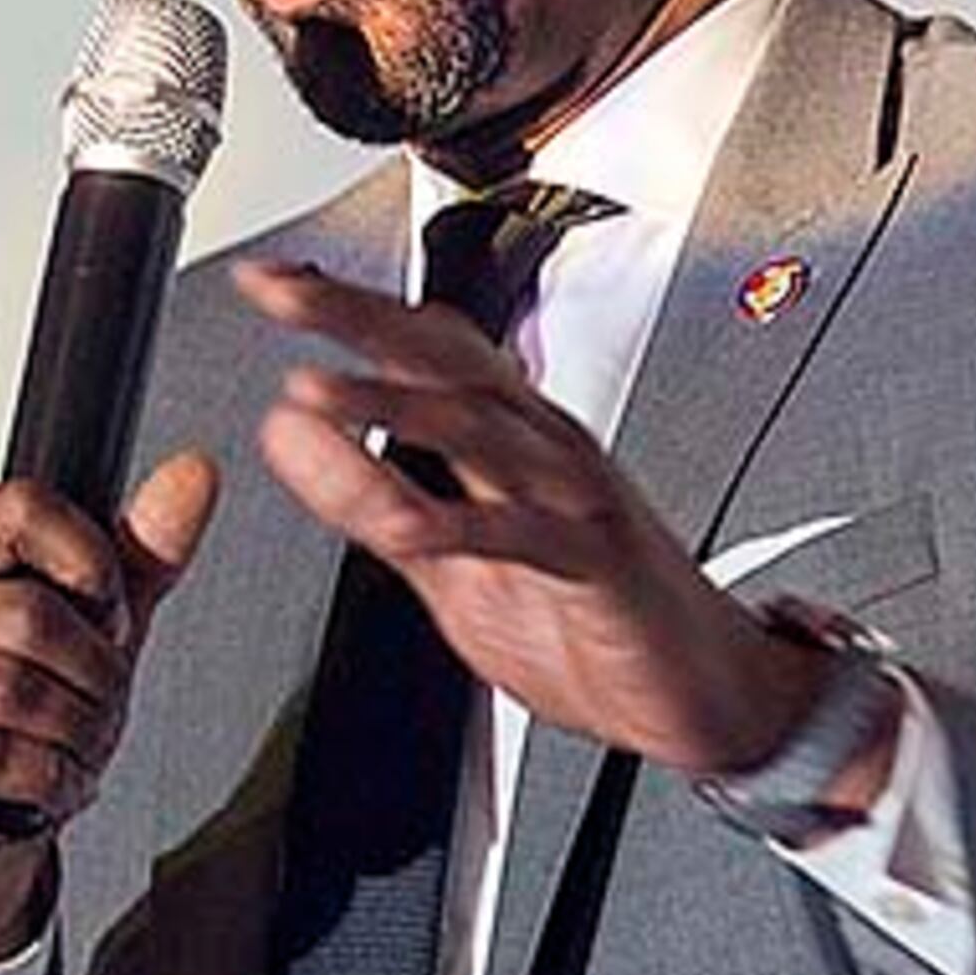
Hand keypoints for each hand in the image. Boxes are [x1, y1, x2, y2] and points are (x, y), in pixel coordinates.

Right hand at [0, 451, 218, 960]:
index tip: (105, 617)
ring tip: (76, 747)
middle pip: (25, 611)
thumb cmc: (15, 728)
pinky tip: (45, 784)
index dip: (92, 570)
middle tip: (100, 705)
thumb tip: (192, 477)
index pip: (19, 509)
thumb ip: (139, 553)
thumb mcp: (91, 629)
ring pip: (7, 687)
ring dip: (72, 731)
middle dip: (94, 673)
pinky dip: (40, 776)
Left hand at [236, 260, 820, 776]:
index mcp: (510, 438)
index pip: (423, 348)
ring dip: (393, 407)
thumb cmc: (591, 621)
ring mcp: (576, 498)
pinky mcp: (601, 563)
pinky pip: (526, 534)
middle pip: (446, 359)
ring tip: (317, 392)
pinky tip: (404, 526)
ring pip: (481, 429)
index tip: (268, 281)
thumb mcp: (445, 566)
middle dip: (363, 319)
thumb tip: (286, 431)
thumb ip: (366, 499)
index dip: (348, 309)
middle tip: (284, 292)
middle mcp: (544, 448)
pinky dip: (462, 526)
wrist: (707, 693)